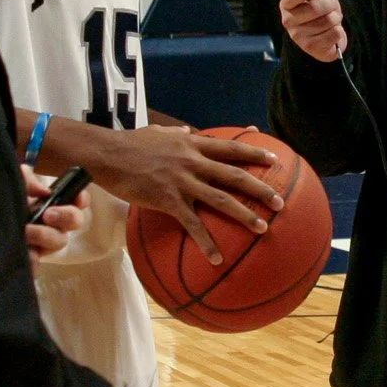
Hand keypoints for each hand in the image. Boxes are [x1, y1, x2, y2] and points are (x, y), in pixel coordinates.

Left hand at [22, 164, 88, 270]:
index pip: (77, 200)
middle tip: (48, 214)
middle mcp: (52, 223)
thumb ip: (26, 179)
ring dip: (45, 235)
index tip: (76, 197)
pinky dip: (32, 259)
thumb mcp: (10, 181)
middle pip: (76, 221)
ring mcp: (42, 242)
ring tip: (25, 231)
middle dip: (66, 216)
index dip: (82, 198)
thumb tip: (43, 192)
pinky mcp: (29, 259)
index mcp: (51, 203)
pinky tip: (22, 251)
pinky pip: (37, 263)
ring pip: (60, 242)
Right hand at [89, 124, 282, 264]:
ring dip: (245, 215)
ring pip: (221, 200)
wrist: (106, 154)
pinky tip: (217, 258)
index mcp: (192, 144)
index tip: (274, 159)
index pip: (230, 147)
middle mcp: (193, 162)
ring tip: (263, 229)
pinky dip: (207, 242)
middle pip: (234, 175)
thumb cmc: (128, 143)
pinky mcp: (168, 200)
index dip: (254, 152)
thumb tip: (186, 129)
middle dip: (260, 189)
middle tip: (280, 202)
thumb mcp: (157, 132)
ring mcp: (182, 181)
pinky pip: (193, 224)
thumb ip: (175, 133)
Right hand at [279, 0, 346, 62]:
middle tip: (332, 5)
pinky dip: (339, 31)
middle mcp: (287, 20)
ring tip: (333, 19)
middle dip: (330, 4)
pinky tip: (332, 32)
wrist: (325, 40)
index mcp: (286, 4)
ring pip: (328, 20)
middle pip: (315, 8)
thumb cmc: (320, 14)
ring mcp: (297, 36)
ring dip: (336, 18)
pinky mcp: (310, 47)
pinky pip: (334, 33)